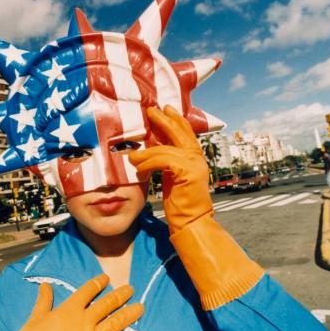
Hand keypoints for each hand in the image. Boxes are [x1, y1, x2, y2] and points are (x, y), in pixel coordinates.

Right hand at [13, 274, 146, 330]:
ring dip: (129, 315)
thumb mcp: (33, 322)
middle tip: (130, 289)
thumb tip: (45, 285)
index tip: (106, 278)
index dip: (97, 284)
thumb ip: (43, 303)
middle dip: (119, 295)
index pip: (86, 292)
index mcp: (68, 312)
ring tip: (141, 307)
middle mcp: (84, 323)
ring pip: (116, 324)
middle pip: (106, 305)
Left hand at [129, 105, 212, 233]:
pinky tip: (139, 170)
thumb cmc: (179, 202)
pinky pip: (162, 160)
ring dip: (145, 153)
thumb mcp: (171, 176)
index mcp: (194, 157)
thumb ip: (167, 161)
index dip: (175, 119)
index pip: (185, 132)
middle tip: (151, 110)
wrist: (191, 222)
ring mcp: (194, 164)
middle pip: (179, 132)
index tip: (164, 109)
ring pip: (165, 149)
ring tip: (132, 158)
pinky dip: (147, 163)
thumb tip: (151, 147)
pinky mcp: (187, 172)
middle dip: (164, 120)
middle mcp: (197, 157)